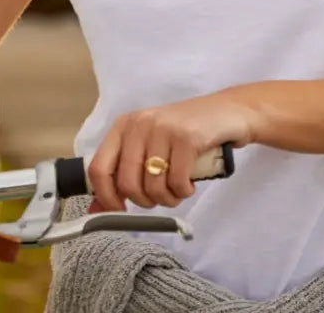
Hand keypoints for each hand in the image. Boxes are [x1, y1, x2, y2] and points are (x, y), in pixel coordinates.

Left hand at [87, 88, 256, 210]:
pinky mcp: (186, 137)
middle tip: (161, 196)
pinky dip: (184, 192)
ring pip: (153, 187)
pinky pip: (177, 183)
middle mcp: (139, 124)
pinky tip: (190, 182)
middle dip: (145, 201)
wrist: (226, 112)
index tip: (120, 211)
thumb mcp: (150, 146)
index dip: (106, 197)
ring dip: (168, 199)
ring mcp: (162, 129)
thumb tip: (97, 211)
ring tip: (178, 187)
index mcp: (123, 126)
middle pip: (127, 184)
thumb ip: (125, 173)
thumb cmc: (184, 133)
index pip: (98, 168)